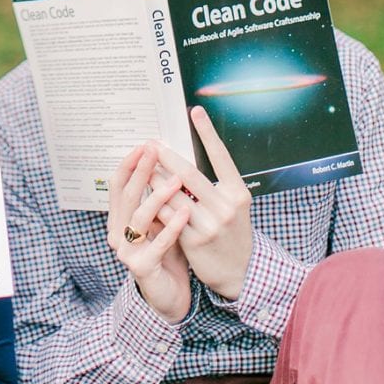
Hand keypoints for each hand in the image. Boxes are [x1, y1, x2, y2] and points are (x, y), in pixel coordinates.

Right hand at [109, 143, 192, 321]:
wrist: (168, 295)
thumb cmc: (168, 253)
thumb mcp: (162, 220)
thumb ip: (161, 197)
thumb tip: (170, 160)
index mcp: (121, 219)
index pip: (119, 185)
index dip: (131, 164)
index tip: (146, 144)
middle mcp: (119, 234)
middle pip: (126, 196)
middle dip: (141, 171)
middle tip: (155, 150)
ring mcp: (128, 252)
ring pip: (139, 218)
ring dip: (158, 195)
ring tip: (177, 179)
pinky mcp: (143, 267)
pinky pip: (158, 243)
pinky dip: (172, 226)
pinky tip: (186, 211)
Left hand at [152, 107, 253, 300]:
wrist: (240, 272)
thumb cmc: (233, 233)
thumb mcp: (233, 207)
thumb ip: (215, 187)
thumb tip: (184, 165)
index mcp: (238, 192)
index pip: (220, 156)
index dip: (208, 132)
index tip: (195, 111)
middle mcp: (226, 206)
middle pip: (189, 173)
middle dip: (167, 156)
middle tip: (152, 143)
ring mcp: (209, 224)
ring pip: (173, 195)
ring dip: (155, 180)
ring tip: (144, 166)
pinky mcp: (193, 241)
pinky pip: (168, 217)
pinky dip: (156, 204)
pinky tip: (146, 195)